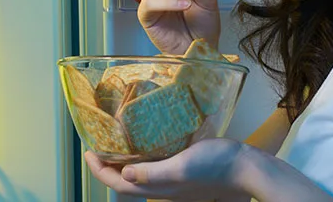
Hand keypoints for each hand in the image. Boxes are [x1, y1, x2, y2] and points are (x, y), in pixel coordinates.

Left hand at [84, 139, 248, 200]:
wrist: (245, 169)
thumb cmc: (215, 166)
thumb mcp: (181, 167)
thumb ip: (152, 173)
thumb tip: (123, 174)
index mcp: (159, 188)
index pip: (119, 184)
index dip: (100, 170)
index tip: (88, 152)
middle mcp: (163, 189)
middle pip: (126, 183)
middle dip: (108, 167)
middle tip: (99, 146)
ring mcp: (174, 182)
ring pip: (140, 176)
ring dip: (124, 163)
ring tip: (117, 144)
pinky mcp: (184, 173)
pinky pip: (155, 169)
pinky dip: (143, 159)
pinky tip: (148, 144)